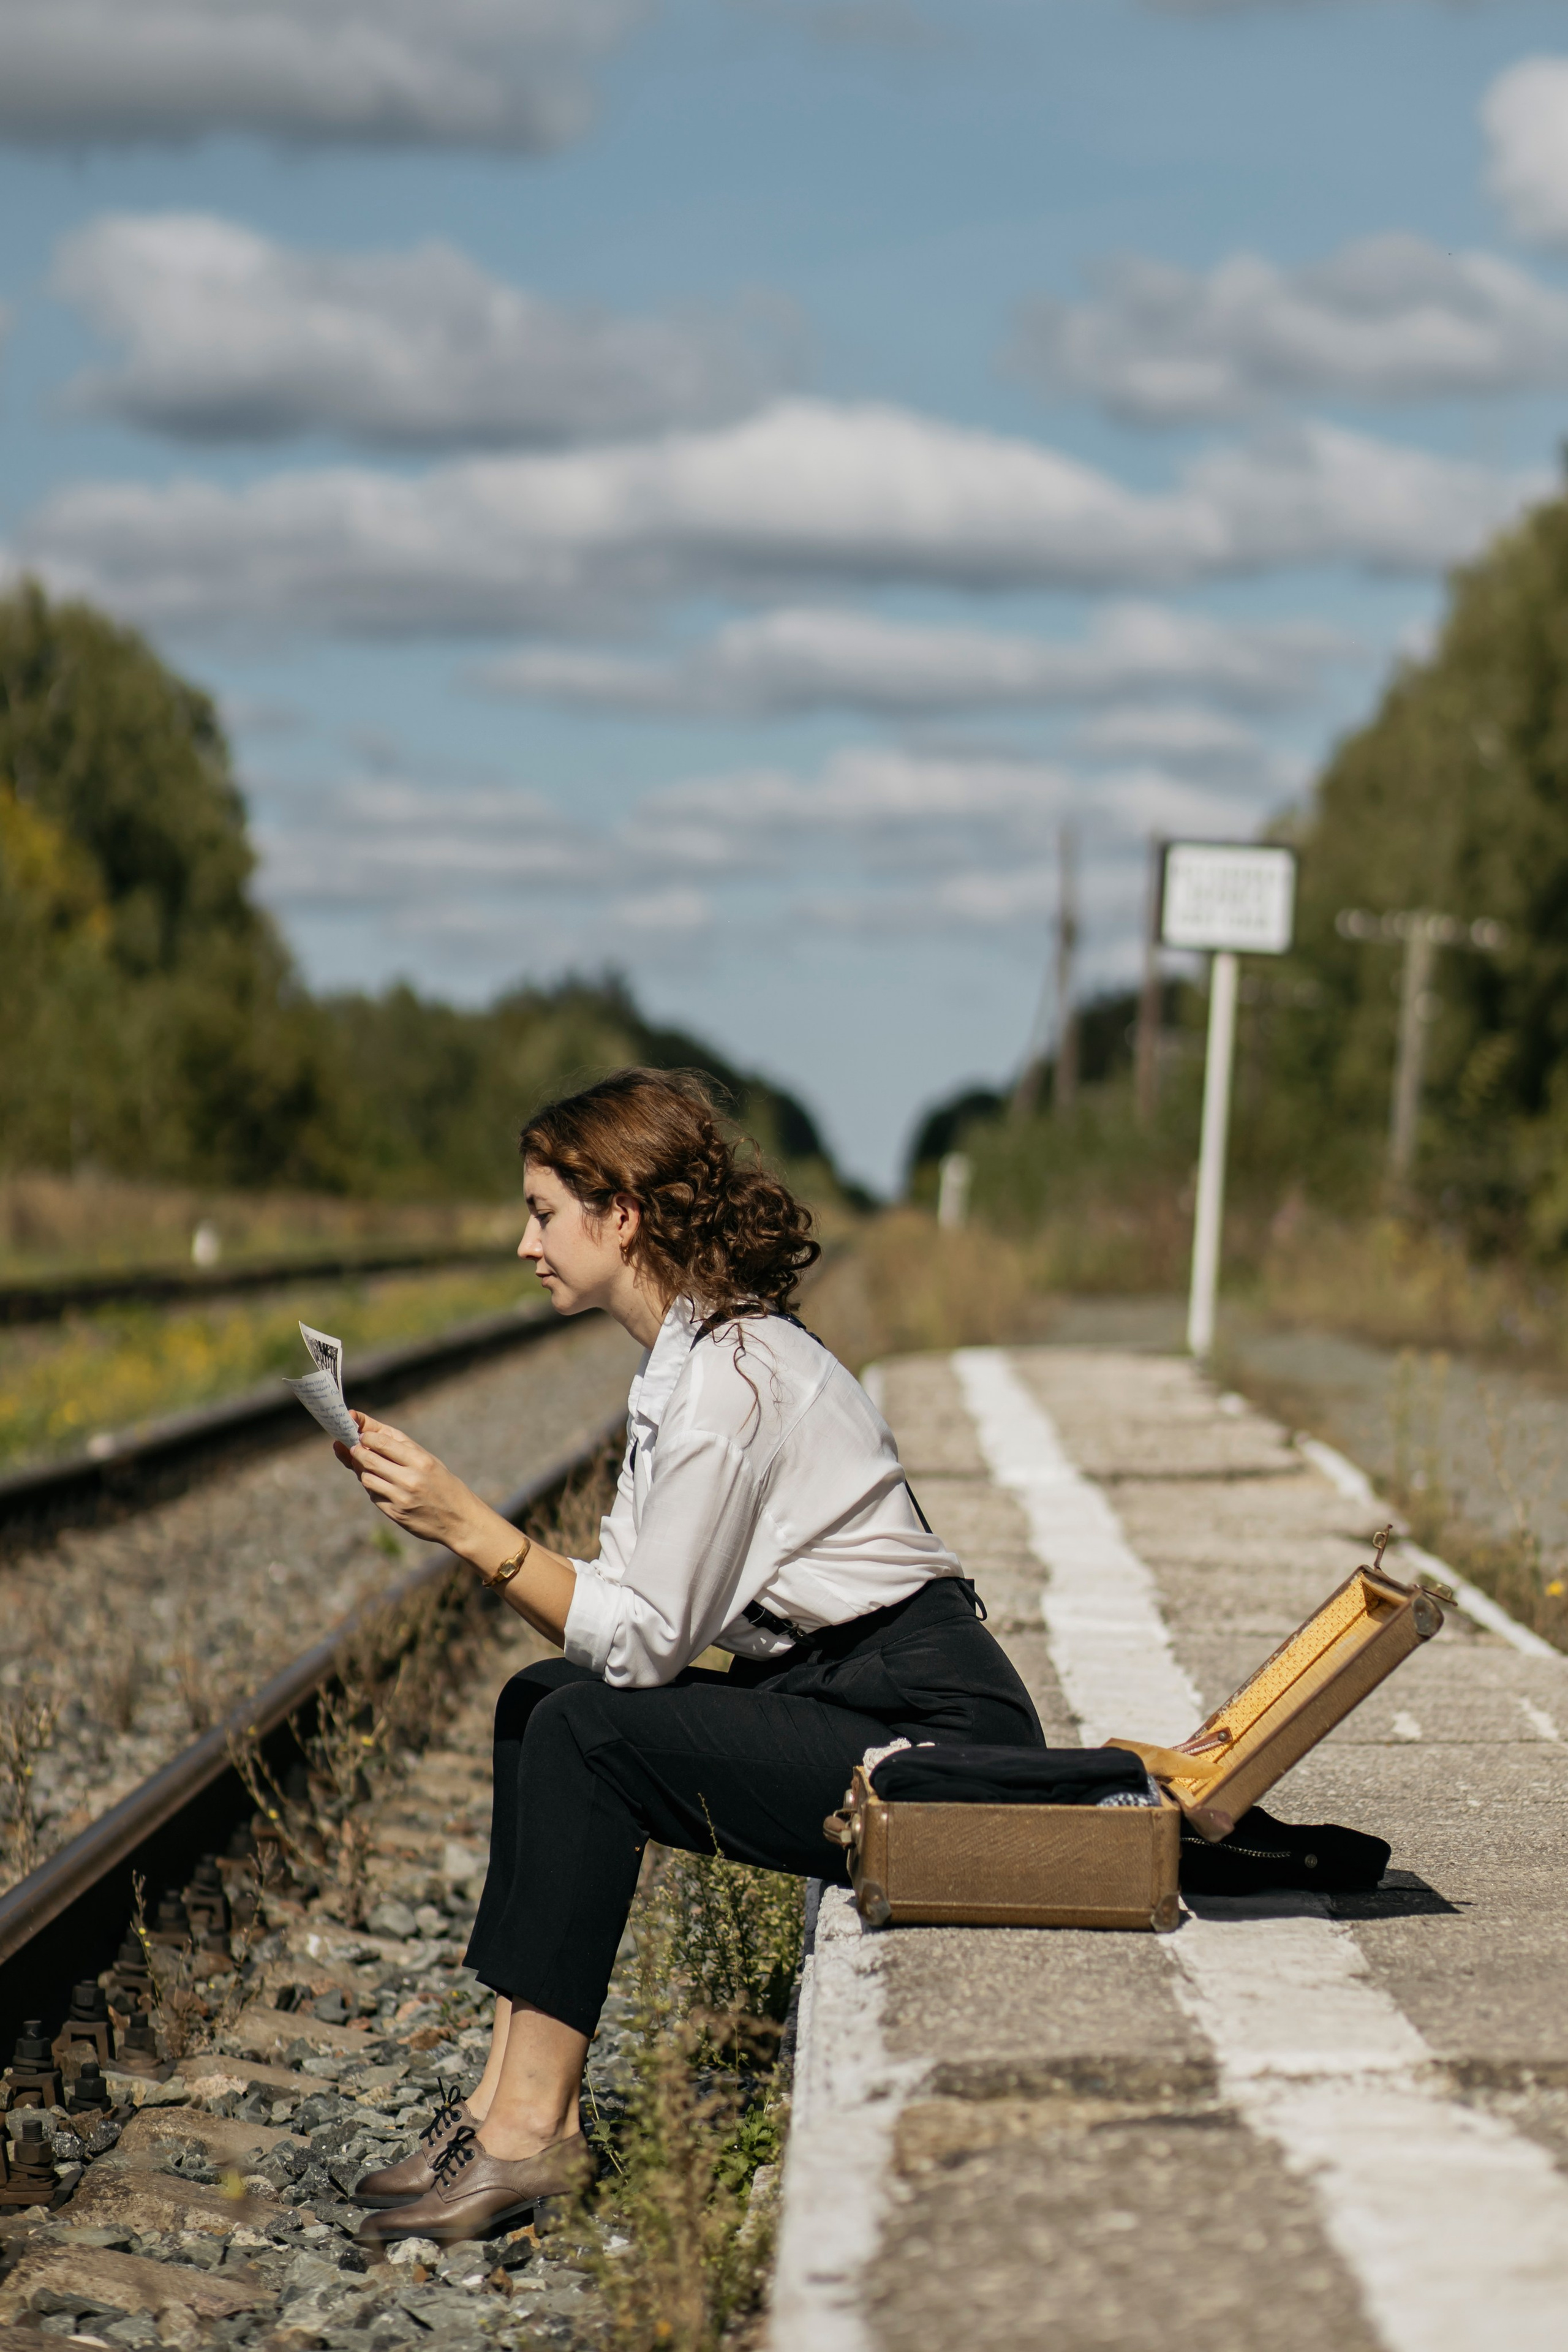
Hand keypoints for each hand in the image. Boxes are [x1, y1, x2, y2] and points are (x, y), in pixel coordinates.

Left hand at [334, 1412, 478, 1550]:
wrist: (460, 1520)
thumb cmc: (444, 1484)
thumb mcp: (430, 1461)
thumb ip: (401, 1447)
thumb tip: (368, 1432)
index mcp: (421, 1461)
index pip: (382, 1442)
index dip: (366, 1436)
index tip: (362, 1435)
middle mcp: (410, 1479)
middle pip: (369, 1460)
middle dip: (357, 1452)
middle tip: (355, 1448)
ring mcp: (401, 1498)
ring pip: (366, 1478)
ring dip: (363, 1471)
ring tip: (369, 1467)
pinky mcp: (395, 1513)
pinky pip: (373, 1496)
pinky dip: (373, 1488)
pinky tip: (381, 1485)